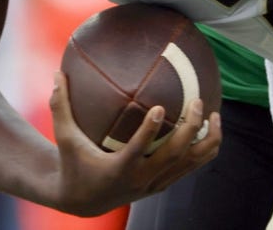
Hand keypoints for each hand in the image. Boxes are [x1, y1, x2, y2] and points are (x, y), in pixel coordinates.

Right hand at [48, 71, 220, 215]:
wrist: (82, 200)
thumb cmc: (73, 162)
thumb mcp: (64, 136)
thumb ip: (60, 105)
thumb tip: (56, 72)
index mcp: (118, 169)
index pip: (137, 150)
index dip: (150, 131)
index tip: (161, 107)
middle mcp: (140, 180)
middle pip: (173, 156)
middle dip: (190, 130)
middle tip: (197, 103)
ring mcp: (154, 185)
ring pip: (189, 165)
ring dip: (206, 140)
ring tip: (216, 114)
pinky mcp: (162, 185)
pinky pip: (189, 167)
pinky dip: (203, 149)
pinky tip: (210, 126)